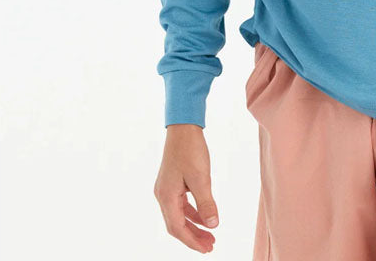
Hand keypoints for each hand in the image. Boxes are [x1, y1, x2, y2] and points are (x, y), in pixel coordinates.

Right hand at [154, 124, 219, 252]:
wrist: (183, 127)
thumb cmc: (190, 149)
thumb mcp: (201, 177)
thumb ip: (206, 203)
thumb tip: (213, 224)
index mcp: (166, 196)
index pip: (177, 228)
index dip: (192, 241)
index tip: (207, 248)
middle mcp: (162, 195)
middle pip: (176, 225)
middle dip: (193, 237)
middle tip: (210, 246)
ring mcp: (166, 189)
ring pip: (179, 215)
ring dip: (194, 226)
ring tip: (210, 235)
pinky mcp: (172, 182)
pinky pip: (181, 204)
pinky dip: (192, 212)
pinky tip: (204, 216)